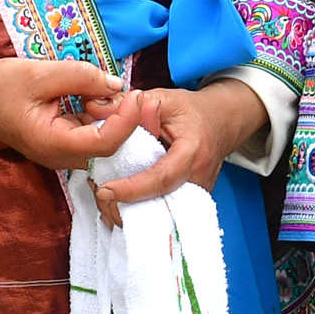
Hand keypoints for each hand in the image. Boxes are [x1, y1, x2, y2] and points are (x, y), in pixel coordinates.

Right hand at [0, 57, 138, 169]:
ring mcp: (63, 154)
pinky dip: (99, 115)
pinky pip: (92, 134)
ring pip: (103, 140)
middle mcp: (61, 157)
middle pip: (110, 145)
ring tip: (101, 88)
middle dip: (122, 117)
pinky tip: (93, 96)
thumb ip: (79, 77)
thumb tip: (116, 83)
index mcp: (52, 144)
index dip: (127, 120)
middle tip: (123, 89)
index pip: (106, 142)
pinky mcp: (64, 145)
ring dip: (111, 115)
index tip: (137, 94)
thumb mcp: (38, 73)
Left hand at [91, 79, 271, 222]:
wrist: (221, 124)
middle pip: (159, 204)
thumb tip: (93, 109)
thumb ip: (128, 104)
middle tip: (98, 196)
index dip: (133, 188)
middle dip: (125, 207)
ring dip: (129, 211)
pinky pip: (163, 212)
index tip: (105, 191)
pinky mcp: (191, 201)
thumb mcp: (162, 99)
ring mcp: (197, 195)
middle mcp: (198, 179)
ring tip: (106, 201)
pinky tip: (121, 203)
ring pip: (159, 215)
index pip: (162, 177)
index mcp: (192, 152)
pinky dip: (139, 210)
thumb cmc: (191, 111)